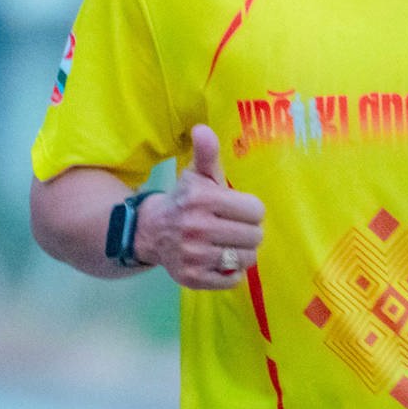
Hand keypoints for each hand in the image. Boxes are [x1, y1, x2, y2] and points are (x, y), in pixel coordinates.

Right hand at [137, 124, 266, 287]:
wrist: (152, 231)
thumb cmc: (185, 200)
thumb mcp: (197, 175)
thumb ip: (206, 153)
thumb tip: (202, 129)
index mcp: (203, 199)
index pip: (256, 210)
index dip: (250, 209)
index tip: (238, 209)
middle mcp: (197, 228)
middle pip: (255, 236)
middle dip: (249, 231)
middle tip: (234, 227)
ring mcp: (194, 255)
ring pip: (246, 258)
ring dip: (243, 251)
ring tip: (228, 243)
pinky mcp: (192, 278)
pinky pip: (232, 279)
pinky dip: (231, 272)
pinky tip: (219, 259)